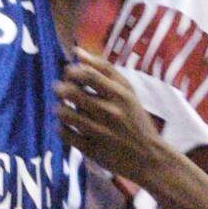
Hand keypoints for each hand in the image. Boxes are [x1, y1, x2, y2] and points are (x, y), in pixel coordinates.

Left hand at [55, 48, 167, 181]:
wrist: (149, 157)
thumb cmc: (135, 119)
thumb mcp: (127, 91)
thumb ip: (103, 69)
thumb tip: (77, 51)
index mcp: (120, 95)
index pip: (87, 75)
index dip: (71, 71)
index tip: (68, 74)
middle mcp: (110, 112)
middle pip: (72, 93)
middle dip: (60, 88)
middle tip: (60, 90)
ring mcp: (100, 132)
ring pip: (65, 114)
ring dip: (58, 108)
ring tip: (62, 108)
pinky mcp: (92, 150)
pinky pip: (65, 135)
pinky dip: (61, 128)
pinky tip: (66, 126)